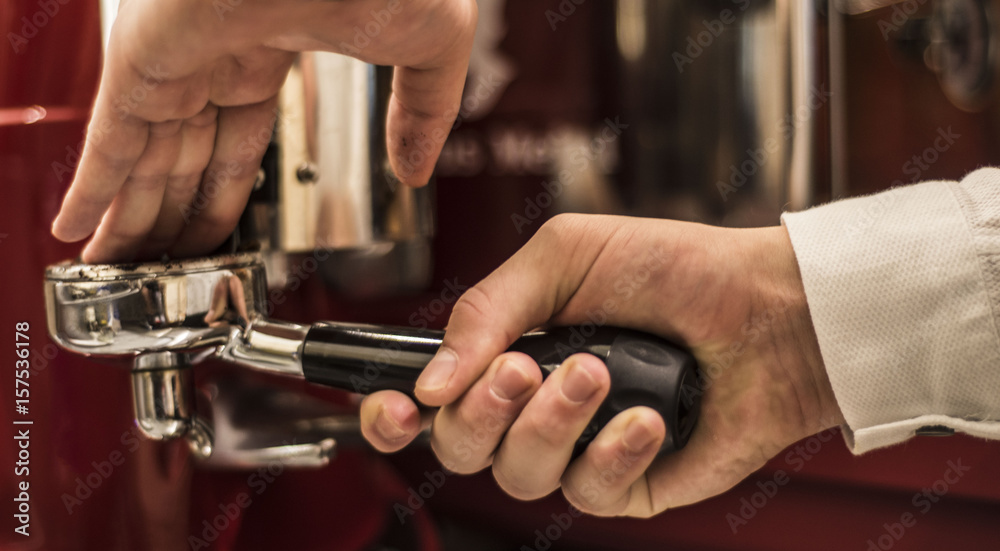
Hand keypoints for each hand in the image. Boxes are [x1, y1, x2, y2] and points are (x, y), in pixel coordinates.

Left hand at [52, 0, 475, 262]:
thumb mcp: (431, 48)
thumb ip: (424, 113)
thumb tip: (417, 170)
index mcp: (274, 45)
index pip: (238, 140)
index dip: (224, 195)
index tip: (217, 236)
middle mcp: (216, 53)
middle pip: (183, 159)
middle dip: (169, 219)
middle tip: (157, 268)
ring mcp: (178, 57)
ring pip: (143, 159)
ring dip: (128, 221)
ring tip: (117, 272)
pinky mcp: (144, 61)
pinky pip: (109, 140)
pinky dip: (89, 188)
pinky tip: (78, 229)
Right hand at [360, 213, 844, 516]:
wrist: (767, 307)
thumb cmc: (674, 269)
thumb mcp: (566, 255)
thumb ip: (488, 307)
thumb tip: (430, 381)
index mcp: (509, 350)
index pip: (429, 400)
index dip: (393, 414)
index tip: (395, 408)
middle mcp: (534, 406)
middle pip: (461, 446)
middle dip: (484, 410)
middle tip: (524, 367)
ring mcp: (578, 449)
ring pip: (518, 474)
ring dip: (553, 422)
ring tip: (600, 372)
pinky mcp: (627, 483)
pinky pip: (587, 493)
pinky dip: (613, 452)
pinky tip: (648, 416)